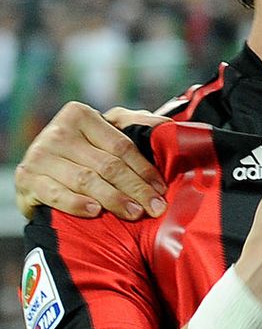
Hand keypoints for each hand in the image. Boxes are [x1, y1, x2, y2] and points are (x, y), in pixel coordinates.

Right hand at [15, 102, 168, 220]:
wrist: (40, 173)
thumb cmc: (83, 152)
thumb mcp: (106, 132)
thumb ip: (135, 125)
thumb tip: (167, 126)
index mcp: (81, 116)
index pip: (121, 145)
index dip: (144, 169)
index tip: (161, 188)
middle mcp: (59, 132)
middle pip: (107, 165)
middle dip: (136, 189)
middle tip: (154, 207)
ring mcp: (41, 155)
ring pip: (86, 180)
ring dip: (114, 199)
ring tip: (134, 213)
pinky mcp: (27, 178)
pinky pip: (57, 194)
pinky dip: (77, 204)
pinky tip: (95, 212)